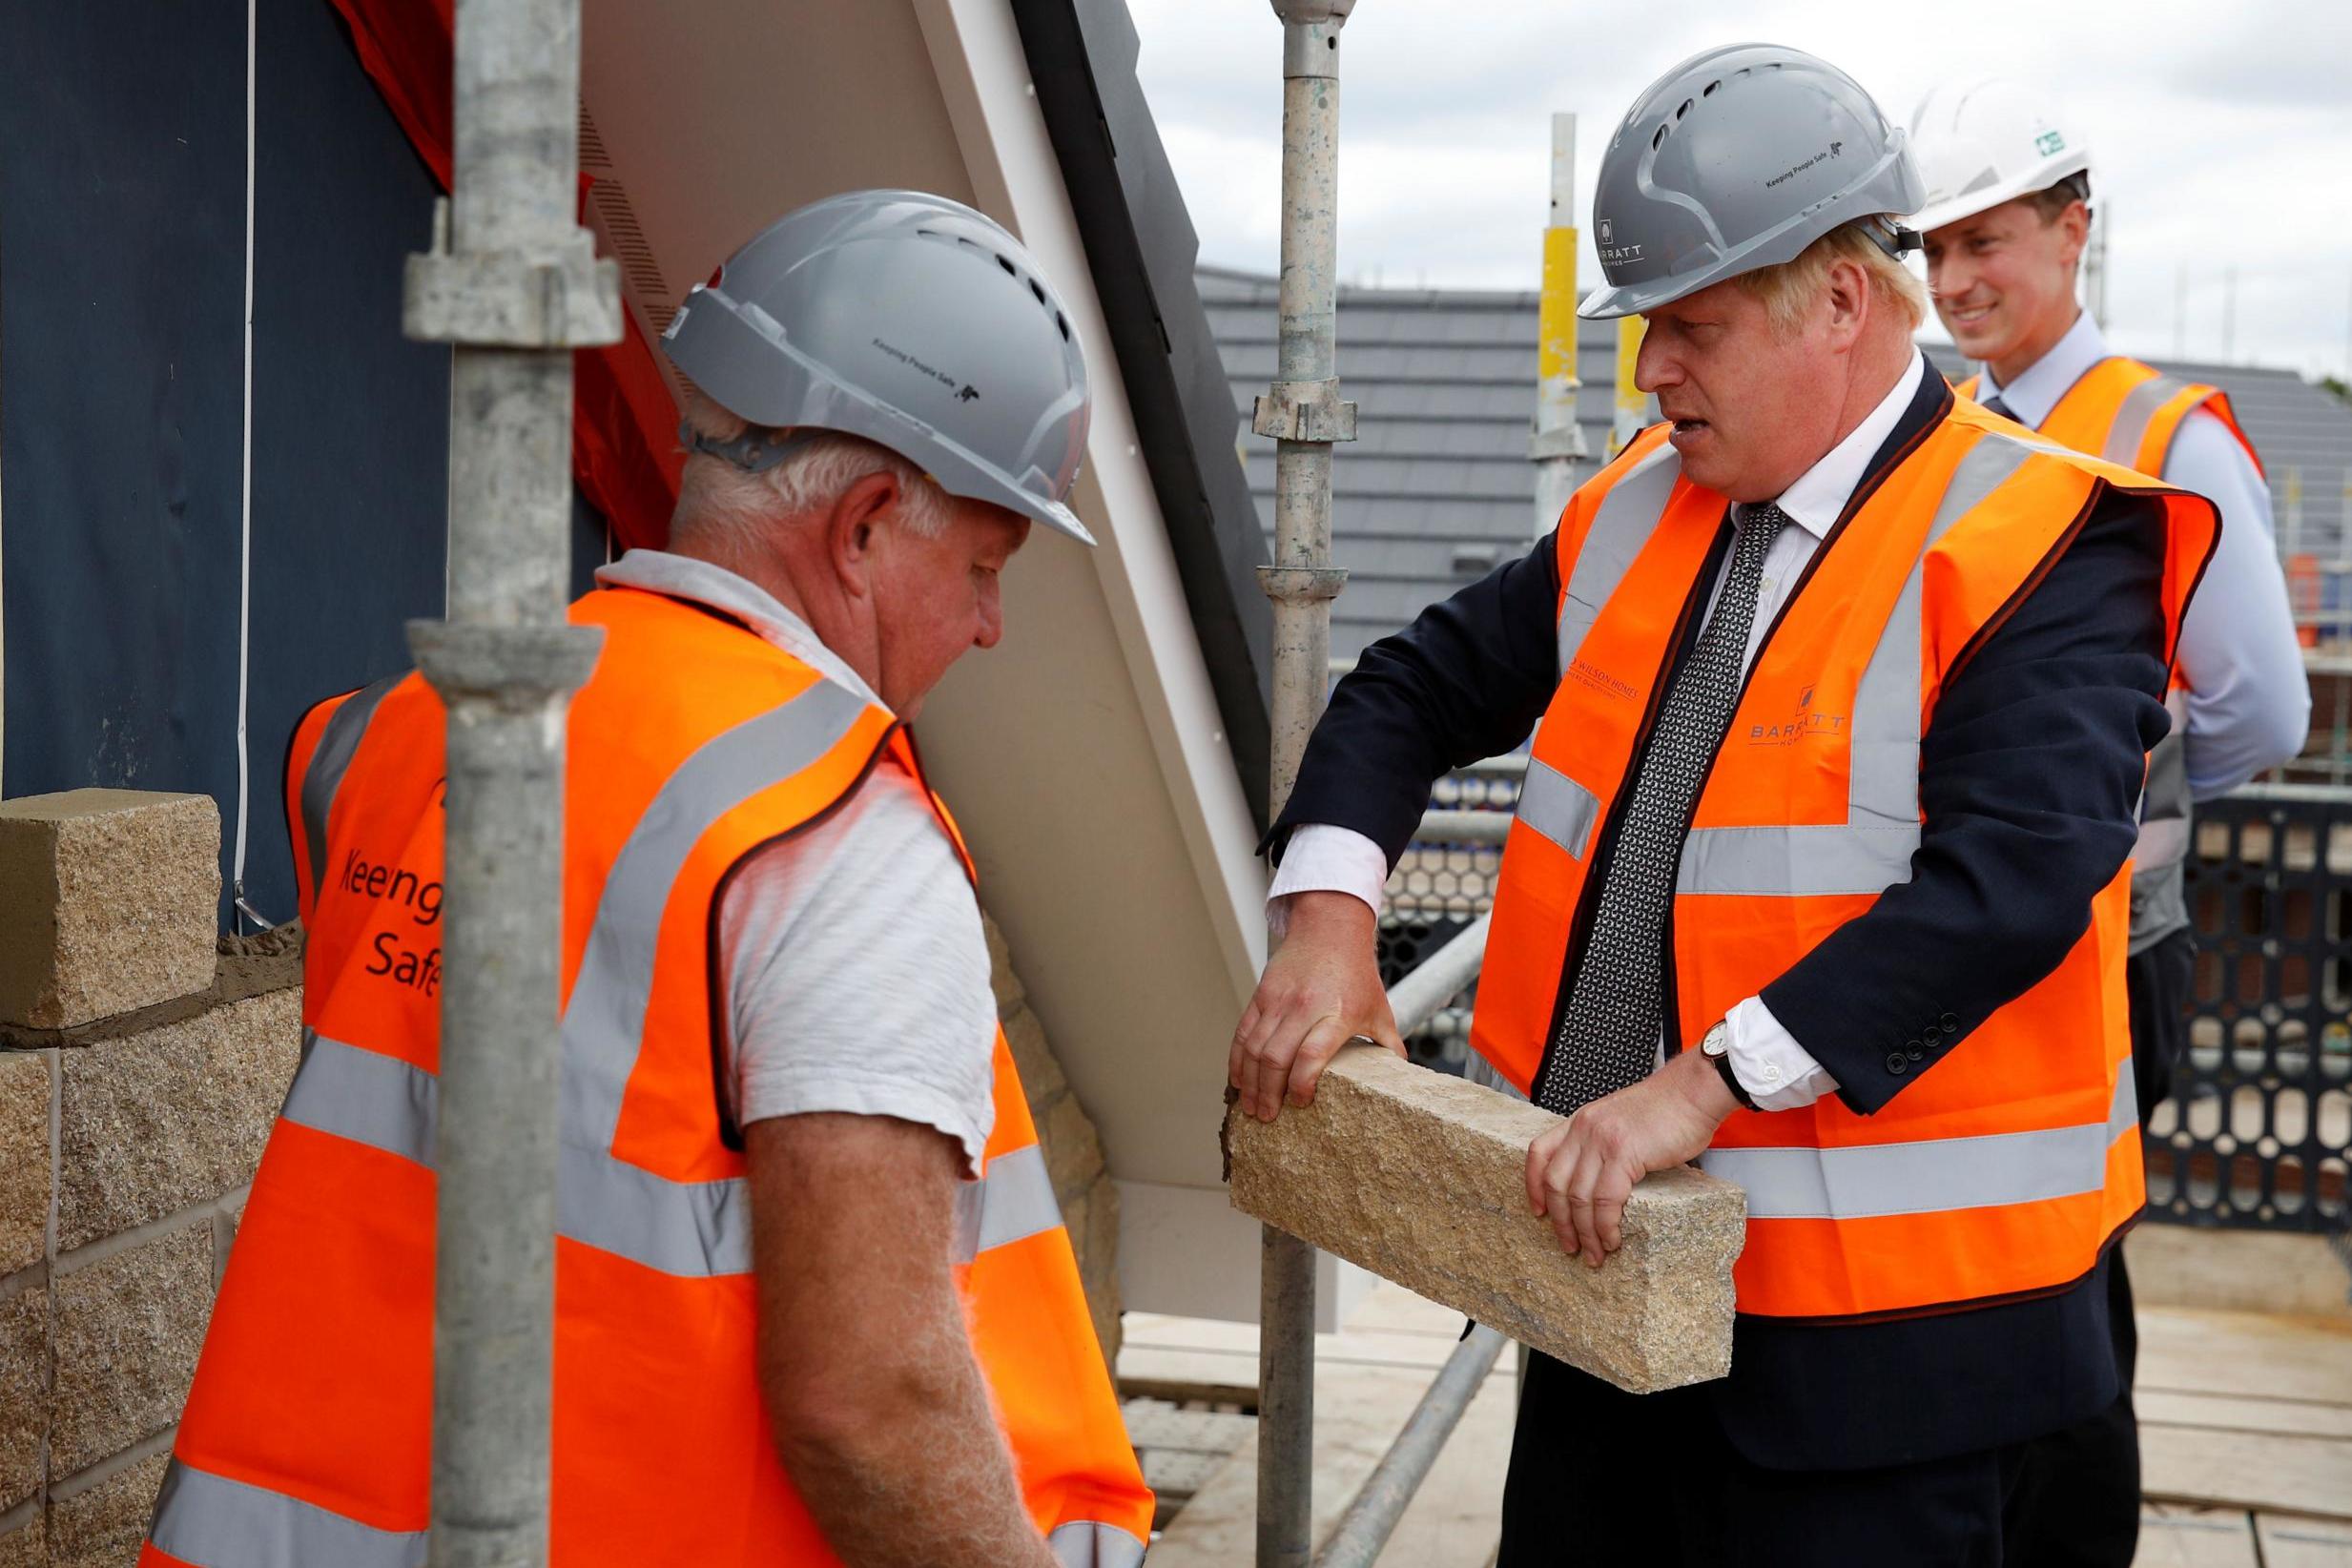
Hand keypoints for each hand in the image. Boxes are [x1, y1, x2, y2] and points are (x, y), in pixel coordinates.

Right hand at [1229, 891, 1401, 1121]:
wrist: (1329, 930)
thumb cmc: (1355, 971)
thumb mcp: (1379, 1008)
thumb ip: (1387, 1043)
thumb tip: (1400, 1074)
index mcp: (1337, 1014)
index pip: (1312, 1053)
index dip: (1302, 1082)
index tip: (1301, 1102)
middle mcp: (1304, 1008)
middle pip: (1276, 1057)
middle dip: (1268, 1093)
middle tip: (1267, 1118)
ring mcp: (1279, 1002)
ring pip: (1255, 1049)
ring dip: (1250, 1083)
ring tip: (1251, 1107)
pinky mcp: (1262, 996)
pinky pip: (1243, 1033)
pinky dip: (1237, 1060)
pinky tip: (1238, 1080)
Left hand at [1525, 1045, 1738, 1267]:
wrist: (1694, 1090)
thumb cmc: (1667, 1107)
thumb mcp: (1620, 1121)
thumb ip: (1604, 1146)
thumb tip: (1603, 1185)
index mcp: (1580, 1121)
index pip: (1538, 1153)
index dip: (1533, 1186)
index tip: (1538, 1212)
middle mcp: (1584, 1129)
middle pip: (1555, 1183)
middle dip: (1560, 1222)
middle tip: (1570, 1246)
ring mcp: (1602, 1140)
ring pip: (1579, 1198)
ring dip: (1585, 1233)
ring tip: (1595, 1254)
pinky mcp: (1625, 1153)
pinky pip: (1606, 1200)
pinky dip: (1605, 1226)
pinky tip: (1612, 1239)